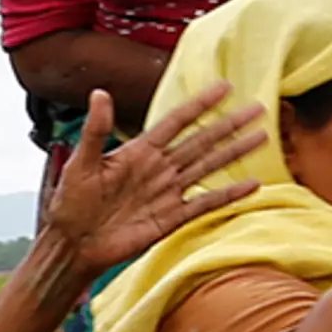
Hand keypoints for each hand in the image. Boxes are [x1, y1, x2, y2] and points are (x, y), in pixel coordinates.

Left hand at [39, 82, 262, 273]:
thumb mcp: (81, 162)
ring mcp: (167, 193)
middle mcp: (159, 169)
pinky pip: (205, 204)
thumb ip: (95, 130)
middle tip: (258, 108)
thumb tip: (99, 92)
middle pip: (201, 141)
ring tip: (261, 137)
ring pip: (208, 167)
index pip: (176, 121)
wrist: (73, 244)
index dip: (199, 105)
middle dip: (229, 125)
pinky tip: (251, 185)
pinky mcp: (171, 218)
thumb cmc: (70, 203)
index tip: (224, 87)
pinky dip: (228, 195)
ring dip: (234, 152)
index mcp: (139, 151)